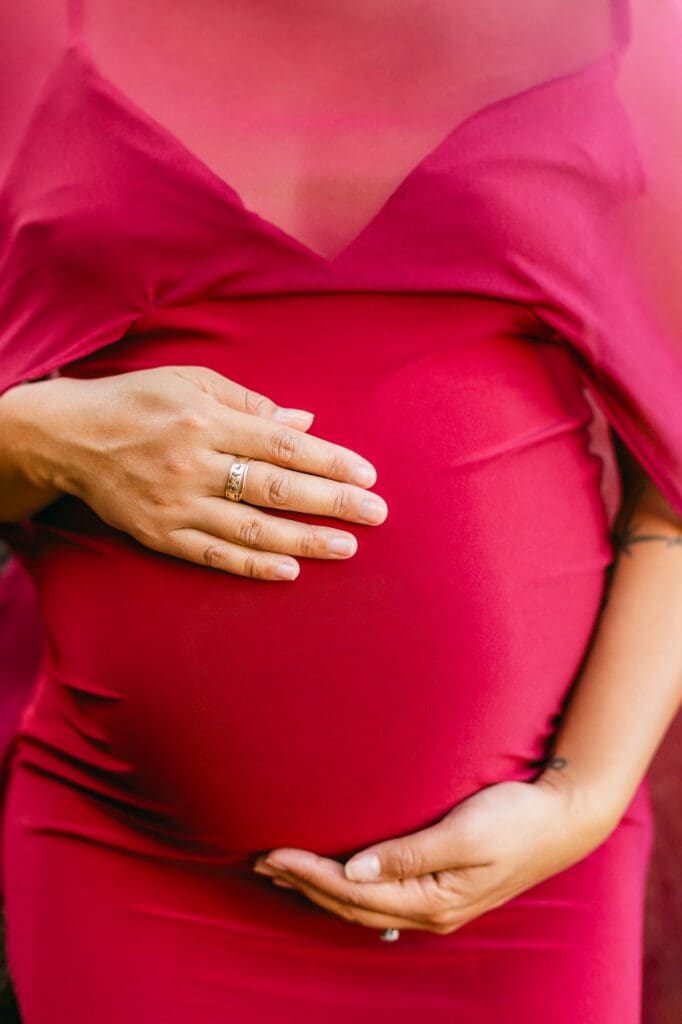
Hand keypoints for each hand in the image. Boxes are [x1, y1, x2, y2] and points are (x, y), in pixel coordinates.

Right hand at [21, 365, 386, 579]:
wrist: (72, 437)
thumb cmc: (140, 401)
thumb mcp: (192, 381)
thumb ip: (250, 402)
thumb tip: (305, 421)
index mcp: (206, 419)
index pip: (282, 444)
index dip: (328, 462)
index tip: (367, 476)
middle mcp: (194, 463)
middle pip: (276, 488)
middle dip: (331, 503)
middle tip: (375, 515)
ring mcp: (177, 503)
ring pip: (251, 528)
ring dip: (303, 540)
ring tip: (345, 547)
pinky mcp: (161, 534)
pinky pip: (214, 554)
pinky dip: (253, 564)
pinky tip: (289, 571)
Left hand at [252, 775, 613, 933]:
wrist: (564, 820)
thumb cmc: (517, 817)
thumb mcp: (466, 832)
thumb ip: (410, 854)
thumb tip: (354, 871)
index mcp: (434, 899)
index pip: (352, 890)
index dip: (308, 872)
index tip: (272, 853)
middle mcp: (430, 910)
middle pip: (350, 903)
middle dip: (303, 883)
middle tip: (260, 860)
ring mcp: (437, 904)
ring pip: (361, 905)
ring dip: (319, 888)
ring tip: (283, 871)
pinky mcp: (442, 891)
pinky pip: (380, 899)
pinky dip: (346, 888)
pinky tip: (335, 879)